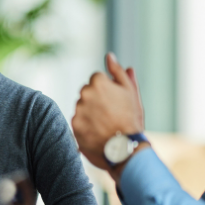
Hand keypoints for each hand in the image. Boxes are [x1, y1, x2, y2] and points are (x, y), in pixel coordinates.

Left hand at [72, 52, 145, 168]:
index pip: (96, 80)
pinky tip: (98, 132)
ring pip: (82, 107)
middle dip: (96, 100)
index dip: (107, 91)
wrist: (126, 148)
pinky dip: (86, 126)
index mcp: (98, 82)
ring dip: (90, 113)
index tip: (115, 102)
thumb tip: (109, 56)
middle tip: (111, 114)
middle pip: (87, 93)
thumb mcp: (130, 92)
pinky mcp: (74, 125)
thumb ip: (118, 72)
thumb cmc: (131, 119)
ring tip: (105, 125)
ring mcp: (78, 110)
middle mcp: (84, 93)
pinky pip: (78, 122)